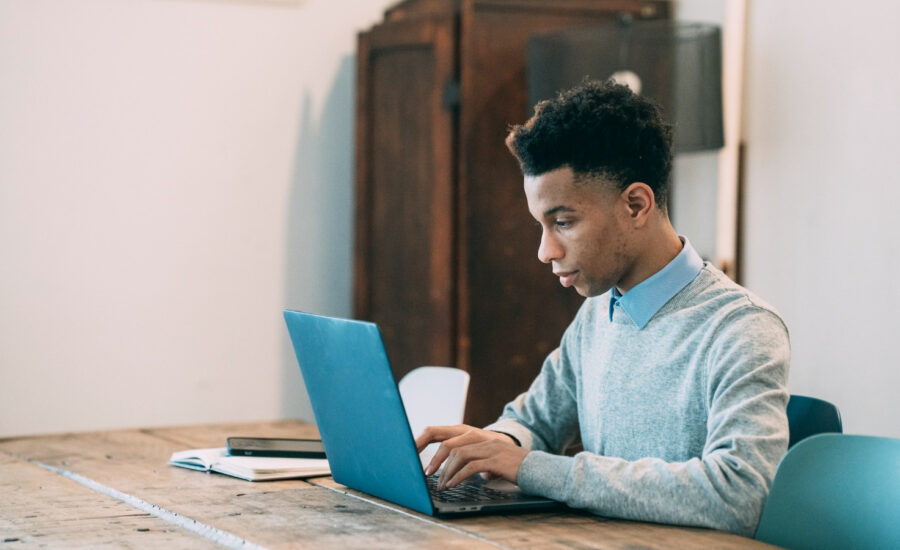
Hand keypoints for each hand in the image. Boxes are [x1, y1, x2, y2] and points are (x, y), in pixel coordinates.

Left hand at [414, 425, 528, 489]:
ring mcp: (487, 445)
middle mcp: (478, 436)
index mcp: (471, 434)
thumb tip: (446, 471)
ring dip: (446, 471)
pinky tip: (453, 484)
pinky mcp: (495, 458)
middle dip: (433, 458)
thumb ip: (467, 458)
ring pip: (458, 454)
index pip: (441, 431)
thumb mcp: (484, 456)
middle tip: (426, 474)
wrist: (534, 465)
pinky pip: (472, 466)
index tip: (411, 453)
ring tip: (441, 485)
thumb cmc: (506, 463)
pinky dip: (459, 476)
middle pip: (447, 442)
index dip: (423, 440)